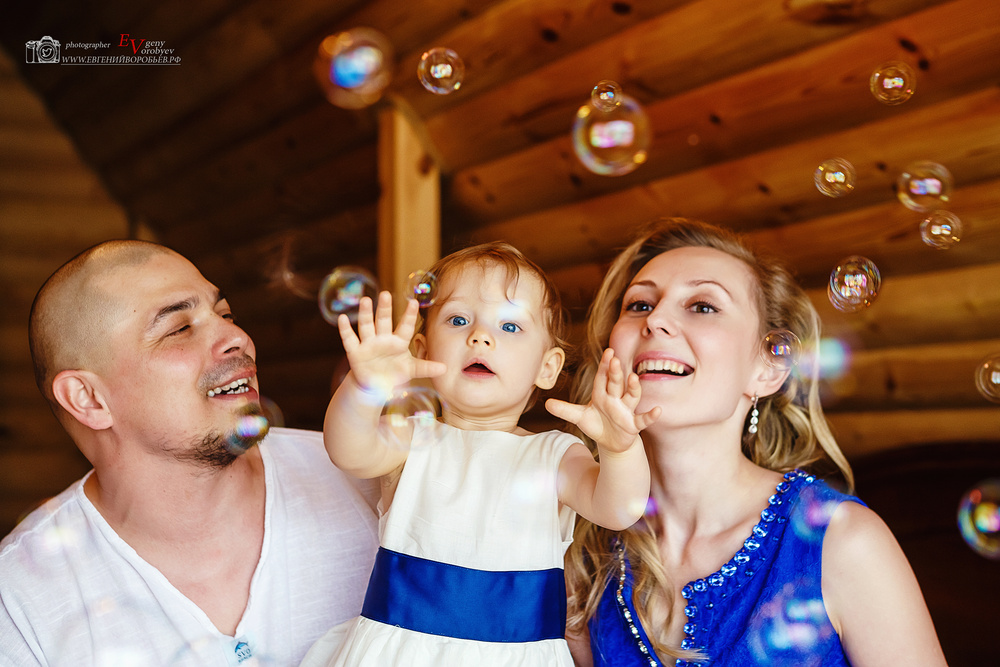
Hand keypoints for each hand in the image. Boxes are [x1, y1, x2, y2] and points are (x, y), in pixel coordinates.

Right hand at [338, 292, 445, 397]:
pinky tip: (342, 318)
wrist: (376, 386)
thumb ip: (426, 368)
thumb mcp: (411, 370)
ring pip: (366, 326)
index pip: (405, 326)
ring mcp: (368, 344)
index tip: (414, 302)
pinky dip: (345, 329)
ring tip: (366, 300)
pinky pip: (349, 339)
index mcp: (398, 342)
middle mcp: (383, 339)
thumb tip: (445, 368)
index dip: (409, 315)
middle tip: (386, 294)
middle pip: (384, 321)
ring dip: (365, 314)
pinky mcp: (355, 352)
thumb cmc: (395, 373)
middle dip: (385, 308)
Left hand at [545, 349, 659, 452]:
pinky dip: (651, 415)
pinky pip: (643, 419)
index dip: (605, 366)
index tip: (608, 352)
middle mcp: (615, 399)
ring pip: (631, 397)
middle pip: (616, 384)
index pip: (603, 378)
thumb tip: (546, 403)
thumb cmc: (597, 424)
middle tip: (615, 359)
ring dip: (634, 388)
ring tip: (633, 377)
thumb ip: (564, 409)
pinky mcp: (633, 425)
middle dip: (616, 372)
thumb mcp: (579, 417)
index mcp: (602, 394)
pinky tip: (658, 410)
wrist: (611, 442)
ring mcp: (626, 411)